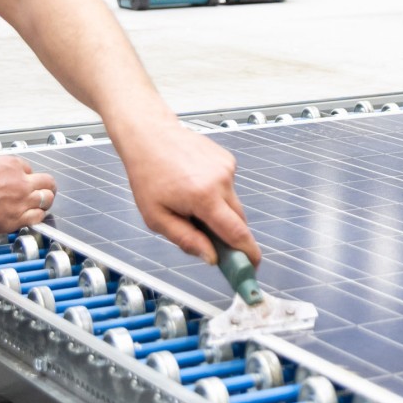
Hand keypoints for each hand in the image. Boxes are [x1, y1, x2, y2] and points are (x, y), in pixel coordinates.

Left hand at [119, 123, 259, 266]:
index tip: (253, 266)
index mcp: (204, 197)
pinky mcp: (228, 160)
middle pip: (239, 219)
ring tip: (190, 202)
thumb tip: (211, 258)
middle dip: (231, 235)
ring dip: (219, 211)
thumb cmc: (149, 175)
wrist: (150, 136)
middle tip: (213, 243)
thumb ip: (186, 240)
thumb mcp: (157, 217)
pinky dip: (216, 193)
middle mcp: (221, 181)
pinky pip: (228, 187)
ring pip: (233, 203)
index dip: (248, 252)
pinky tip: (195, 184)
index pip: (236, 232)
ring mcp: (227, 168)